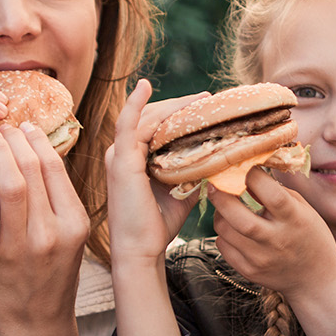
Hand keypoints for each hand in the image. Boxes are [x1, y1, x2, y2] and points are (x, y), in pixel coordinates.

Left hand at [0, 120, 90, 335]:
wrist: (33, 323)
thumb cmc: (49, 275)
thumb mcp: (68, 237)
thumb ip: (56, 200)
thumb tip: (36, 153)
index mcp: (73, 223)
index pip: (55, 168)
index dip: (37, 140)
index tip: (25, 125)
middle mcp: (50, 234)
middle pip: (32, 170)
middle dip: (14, 140)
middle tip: (1, 126)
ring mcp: (19, 247)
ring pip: (10, 187)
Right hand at [105, 79, 207, 263]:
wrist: (142, 249)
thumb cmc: (158, 225)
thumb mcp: (181, 192)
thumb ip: (192, 173)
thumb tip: (215, 160)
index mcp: (134, 159)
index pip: (155, 125)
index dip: (178, 113)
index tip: (203, 106)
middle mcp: (123, 153)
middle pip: (152, 118)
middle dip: (180, 106)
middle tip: (207, 99)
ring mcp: (120, 155)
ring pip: (147, 118)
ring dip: (174, 106)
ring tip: (199, 98)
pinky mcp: (122, 161)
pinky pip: (127, 125)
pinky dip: (134, 104)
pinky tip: (144, 85)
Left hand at [210, 168, 335, 335]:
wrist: (315, 278)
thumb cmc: (310, 236)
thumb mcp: (304, 210)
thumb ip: (278, 192)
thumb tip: (248, 174)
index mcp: (295, 220)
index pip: (271, 194)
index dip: (253, 176)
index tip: (242, 166)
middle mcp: (277, 240)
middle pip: (240, 218)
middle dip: (222, 197)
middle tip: (214, 184)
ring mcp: (261, 258)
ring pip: (225, 232)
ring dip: (220, 215)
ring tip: (225, 208)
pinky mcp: (249, 271)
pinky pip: (223, 248)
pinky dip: (223, 235)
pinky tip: (232, 230)